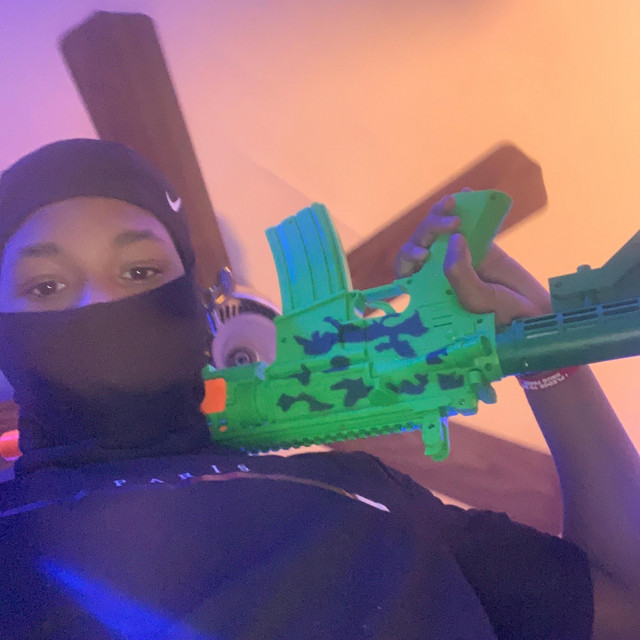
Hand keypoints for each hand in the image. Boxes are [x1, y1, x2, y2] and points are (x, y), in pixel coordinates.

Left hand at [394, 192, 551, 324]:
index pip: (407, 271)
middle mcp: (439, 273)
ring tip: (455, 201)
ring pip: (443, 232)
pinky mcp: (480, 247)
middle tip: (452, 222)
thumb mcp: (478, 300)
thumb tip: (454, 237)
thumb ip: (460, 274)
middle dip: (430, 229)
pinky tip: (468, 193)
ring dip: (443, 214)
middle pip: (424, 244)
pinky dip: (469, 208)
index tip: (424, 254)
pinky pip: (470, 225)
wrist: (536, 316)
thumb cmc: (502, 317)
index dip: (409, 257)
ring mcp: (459, 257)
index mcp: (430, 291)